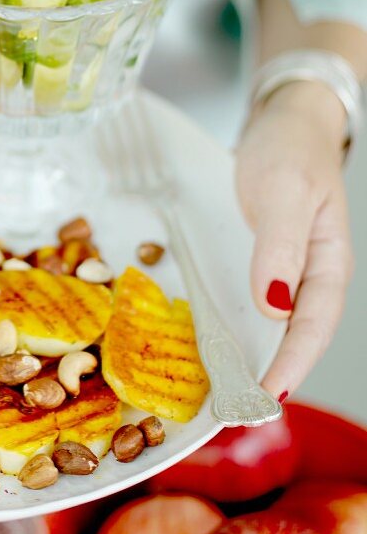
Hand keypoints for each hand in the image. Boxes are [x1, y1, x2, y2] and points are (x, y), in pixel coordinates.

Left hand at [236, 80, 353, 400]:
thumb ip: (280, 246)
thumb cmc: (290, 151)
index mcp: (327, 264)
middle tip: (232, 411)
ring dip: (244, 358)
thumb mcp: (285, 191)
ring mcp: (280, 272)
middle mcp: (305, 276)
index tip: (264, 397)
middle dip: (264, 375)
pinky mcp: (254, 263)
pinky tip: (206, 344)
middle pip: (290, 338)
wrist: (280, 122)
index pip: (312, 328)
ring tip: (217, 393)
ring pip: (265, 326)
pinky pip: (243, 303)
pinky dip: (228, 327)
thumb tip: (275, 305)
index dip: (290, 365)